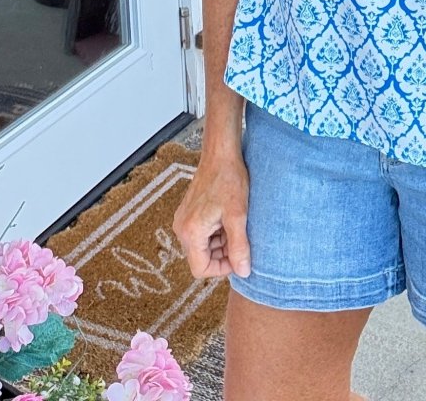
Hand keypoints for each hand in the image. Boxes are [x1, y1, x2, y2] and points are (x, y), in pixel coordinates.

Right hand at [173, 149, 250, 278]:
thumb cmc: (229, 180)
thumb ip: (239, 246)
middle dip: (222, 254)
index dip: (221, 269)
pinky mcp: (189, 213)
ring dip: (221, 243)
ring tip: (236, 226)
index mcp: (190, 232)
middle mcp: (182, 228)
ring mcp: (184, 220)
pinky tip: (229, 219)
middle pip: (201, 258)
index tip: (239, 257)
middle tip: (241, 239)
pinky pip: (202, 234)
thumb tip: (243, 272)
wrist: (221, 153)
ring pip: (203, 246)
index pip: (200, 269)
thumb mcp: (238, 216)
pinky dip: (216, 233)